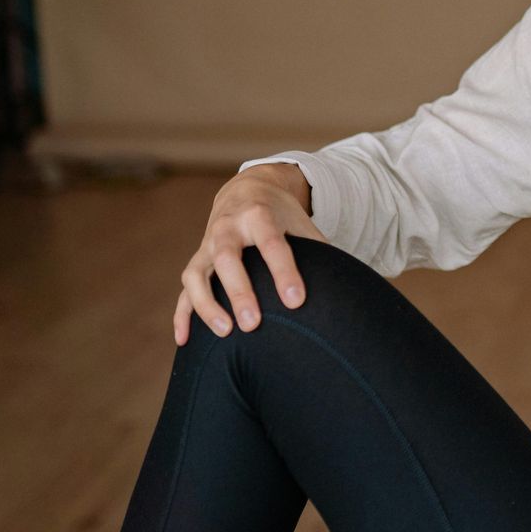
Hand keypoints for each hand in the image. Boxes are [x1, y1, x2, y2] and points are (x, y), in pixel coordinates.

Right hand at [174, 163, 325, 344]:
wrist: (246, 190)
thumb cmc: (281, 214)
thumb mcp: (300, 222)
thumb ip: (318, 249)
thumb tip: (348, 284)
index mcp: (259, 216)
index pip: (273, 246)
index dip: (284, 273)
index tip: (296, 302)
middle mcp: (228, 228)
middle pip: (228, 259)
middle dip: (239, 292)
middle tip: (253, 324)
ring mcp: (206, 246)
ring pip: (197, 275)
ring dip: (206, 305)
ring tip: (226, 333)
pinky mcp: (196, 261)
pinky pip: (184, 290)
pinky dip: (182, 315)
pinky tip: (185, 341)